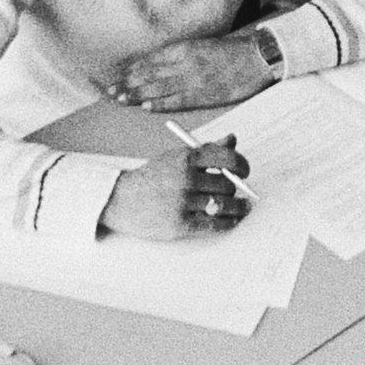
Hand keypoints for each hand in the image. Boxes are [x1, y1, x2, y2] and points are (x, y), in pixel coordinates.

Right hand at [103, 145, 255, 238]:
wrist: (120, 200)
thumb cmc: (153, 177)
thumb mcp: (176, 157)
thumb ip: (206, 149)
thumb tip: (233, 139)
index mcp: (186, 157)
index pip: (227, 157)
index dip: (242, 165)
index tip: (244, 171)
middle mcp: (185, 178)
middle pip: (227, 185)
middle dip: (234, 189)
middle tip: (234, 191)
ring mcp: (182, 202)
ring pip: (223, 206)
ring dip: (238, 208)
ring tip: (243, 208)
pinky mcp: (179, 225)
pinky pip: (214, 225)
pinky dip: (228, 223)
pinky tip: (232, 221)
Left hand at [108, 35, 273, 114]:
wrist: (257, 57)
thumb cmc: (232, 50)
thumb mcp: (202, 45)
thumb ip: (182, 55)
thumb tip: (160, 65)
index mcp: (184, 47)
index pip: (150, 60)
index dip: (132, 69)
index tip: (118, 76)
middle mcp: (184, 62)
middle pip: (149, 74)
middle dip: (128, 83)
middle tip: (110, 91)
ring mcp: (193, 79)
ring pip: (158, 87)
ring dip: (137, 94)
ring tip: (121, 99)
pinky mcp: (204, 94)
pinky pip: (177, 100)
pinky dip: (160, 104)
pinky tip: (146, 106)